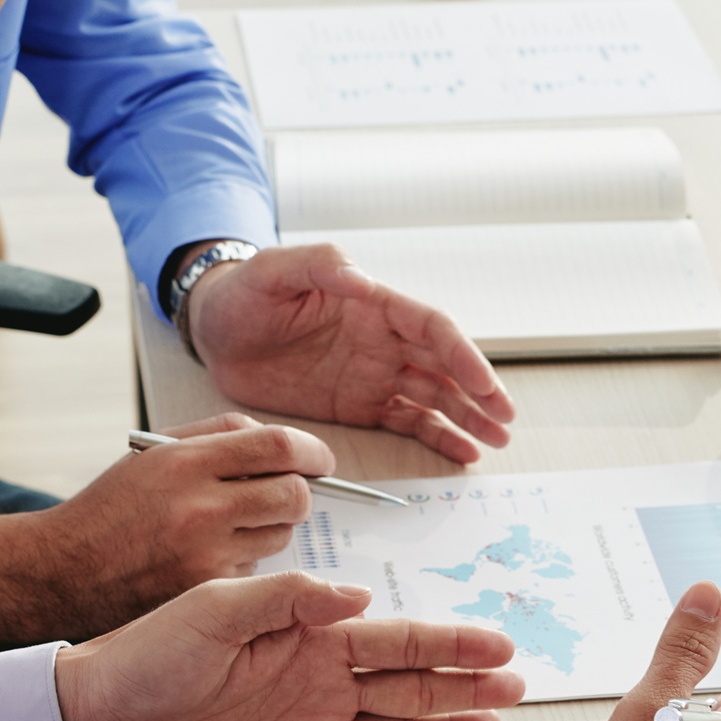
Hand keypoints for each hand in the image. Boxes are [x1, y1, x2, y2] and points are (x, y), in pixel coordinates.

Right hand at [0, 415, 332, 651]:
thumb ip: (217, 437)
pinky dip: (245, 562)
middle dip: (301, 493)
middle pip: (293, 496)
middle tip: (287, 495)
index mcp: (184, 463)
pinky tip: (211, 559)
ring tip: (234, 526)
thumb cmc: (111, 509)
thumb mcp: (153, 455)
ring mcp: (205, 556)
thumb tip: (279, 443)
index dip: (312, 451)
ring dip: (272, 528)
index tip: (320, 460)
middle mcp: (199, 509)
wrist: (62, 573)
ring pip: (279, 537)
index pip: (278, 446)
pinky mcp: (206, 595)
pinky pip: (254, 571)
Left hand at [52, 572, 524, 720]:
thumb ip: (291, 598)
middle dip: (464, 684)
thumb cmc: (145, 655)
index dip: (449, 642)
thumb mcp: (217, 607)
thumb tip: (359, 595)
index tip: (496, 644)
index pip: (395, 638)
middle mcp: (316, 680)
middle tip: (515, 685)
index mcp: (306, 635)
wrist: (95, 719)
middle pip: (408, 684)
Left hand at [186, 243, 515, 462]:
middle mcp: (384, 340)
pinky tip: (462, 453)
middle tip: (505, 420)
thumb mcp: (274, 271)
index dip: (462, 355)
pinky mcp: (359, 405)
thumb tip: (363, 281)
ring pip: (434, 398)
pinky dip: (436, 437)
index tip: (484, 384)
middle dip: (479, 393)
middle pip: (445, 367)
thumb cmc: (245, 294)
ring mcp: (375, 375)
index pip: (432, 328)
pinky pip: (407, 422)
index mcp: (374, 303)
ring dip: (468, 418)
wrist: (215, 332)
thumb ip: (320, 267)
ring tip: (497, 442)